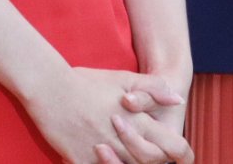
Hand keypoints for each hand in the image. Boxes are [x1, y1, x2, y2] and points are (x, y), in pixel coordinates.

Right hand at [23, 65, 185, 163]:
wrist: (49, 88)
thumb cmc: (87, 82)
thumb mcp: (124, 78)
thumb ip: (154, 87)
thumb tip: (178, 98)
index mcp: (139, 121)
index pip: (174, 146)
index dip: (182, 152)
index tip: (180, 154)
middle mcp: (124, 141)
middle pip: (152, 162)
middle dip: (154, 160)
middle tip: (145, 151)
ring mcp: (103, 154)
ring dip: (128, 162)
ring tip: (120, 151)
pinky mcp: (82, 161)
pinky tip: (100, 156)